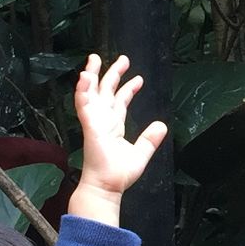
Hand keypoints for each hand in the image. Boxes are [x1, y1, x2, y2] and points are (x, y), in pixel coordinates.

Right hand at [70, 53, 168, 224]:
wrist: (107, 187)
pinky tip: (84, 77)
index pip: (120, 102)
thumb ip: (149, 139)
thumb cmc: (118, 175)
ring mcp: (94, 122)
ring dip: (92, 75)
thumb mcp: (140, 154)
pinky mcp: (89, 126)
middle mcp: (103, 121)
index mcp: (114, 126)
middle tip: (122, 59)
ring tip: (94, 59)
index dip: (128, 89)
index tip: (138, 78)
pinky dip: (82, 90)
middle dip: (111, 74)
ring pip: (91, 93)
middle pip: (105, 92)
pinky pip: (83, 105)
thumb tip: (162, 125)